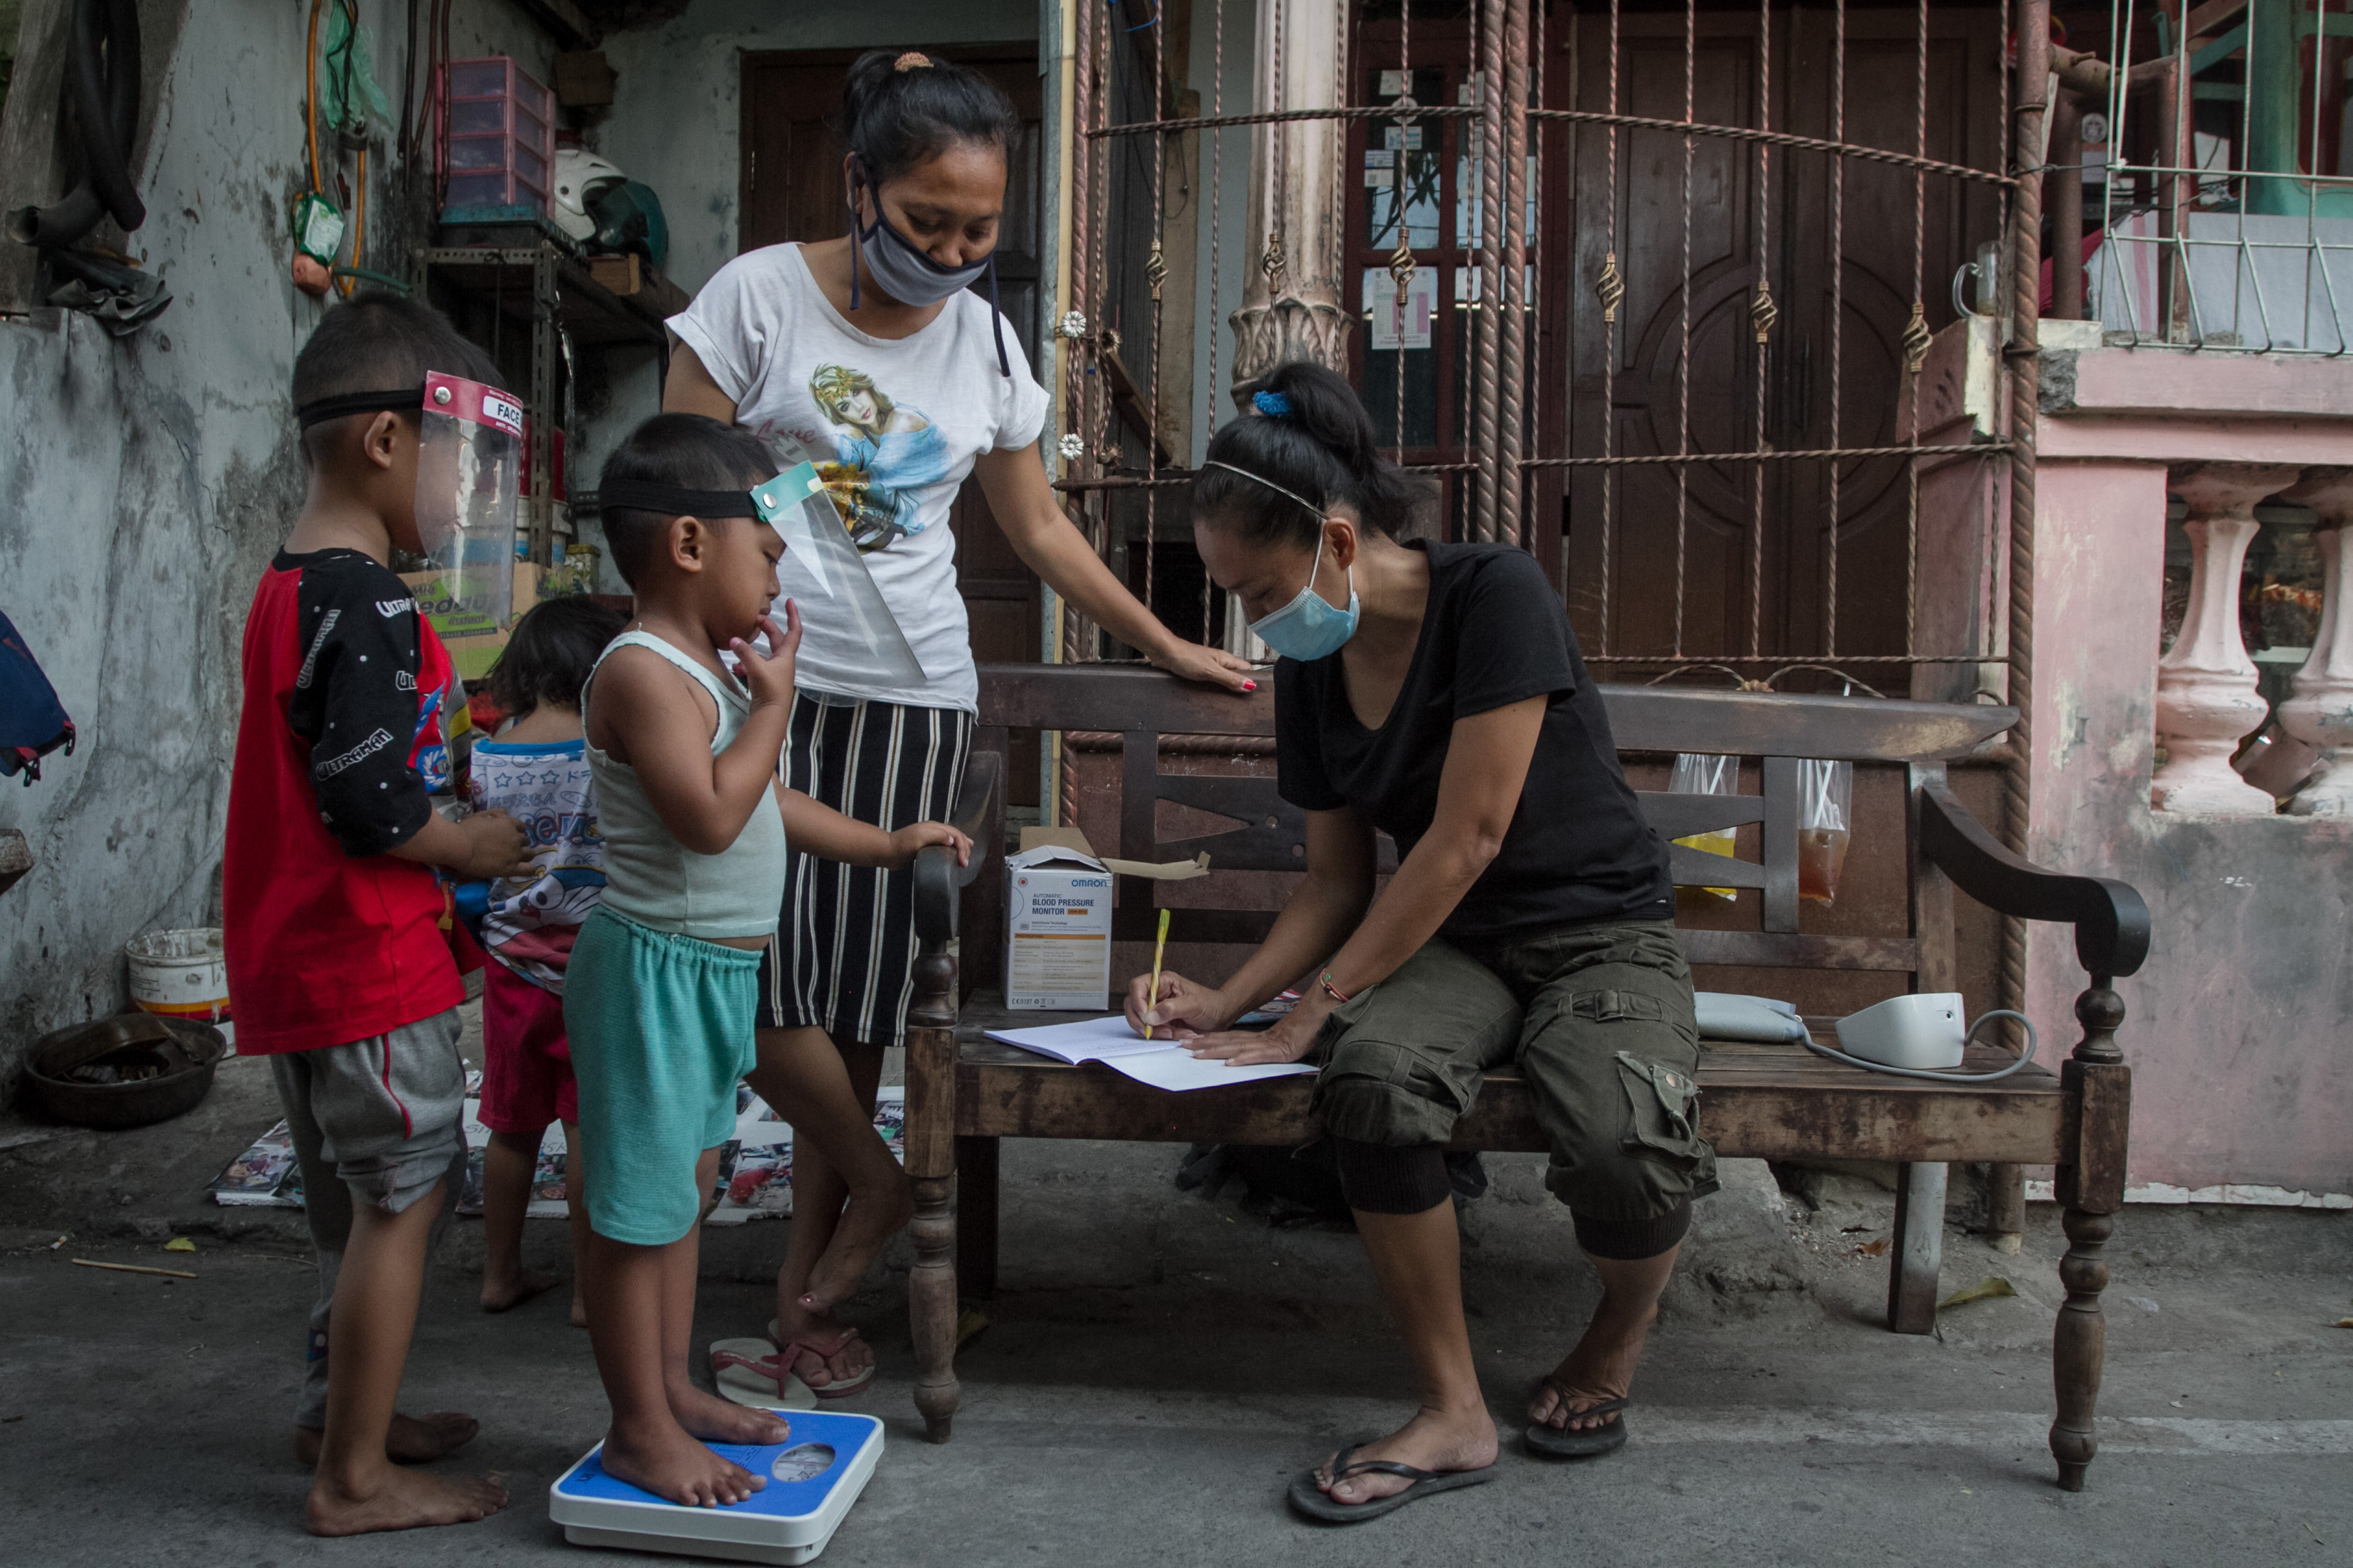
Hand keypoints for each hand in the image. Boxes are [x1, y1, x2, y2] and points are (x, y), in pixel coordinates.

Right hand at [457, 809, 535, 879]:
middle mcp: (515, 838)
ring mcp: (515, 853)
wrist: (459, 847)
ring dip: (525, 855)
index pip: (521, 827)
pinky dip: (529, 870)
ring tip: (516, 859)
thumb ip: (495, 813)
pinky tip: (525, 870)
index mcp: (509, 824)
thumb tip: (505, 812)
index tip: (509, 836)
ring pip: (530, 854)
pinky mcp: (511, 868)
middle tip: (508, 849)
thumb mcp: (480, 816)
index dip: (516, 832)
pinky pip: (529, 870)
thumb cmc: (466, 830)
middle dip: (519, 843)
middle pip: (525, 841)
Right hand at [731, 603, 801, 710]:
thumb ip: (744, 653)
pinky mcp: (766, 682)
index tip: (790, 601)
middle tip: (755, 619)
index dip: (793, 615)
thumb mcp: (756, 668)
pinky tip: (735, 668)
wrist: (771, 715)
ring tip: (738, 645)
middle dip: (766, 628)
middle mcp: (782, 662)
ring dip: (751, 649)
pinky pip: (755, 668)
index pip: (794, 630)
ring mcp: (774, 673)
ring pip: (763, 654)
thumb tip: (733, 640)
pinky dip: (746, 665)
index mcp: (785, 655)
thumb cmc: (769, 690)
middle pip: (776, 639)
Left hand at [889, 820, 971, 867]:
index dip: (963, 847)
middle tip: (966, 862)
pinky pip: (944, 848)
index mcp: (935, 827)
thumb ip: (936, 836)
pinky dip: (952, 851)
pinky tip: (954, 855)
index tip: (963, 862)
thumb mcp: (919, 838)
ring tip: (967, 855)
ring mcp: (930, 839)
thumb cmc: (903, 844)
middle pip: (956, 836)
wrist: (887, 852)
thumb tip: (952, 840)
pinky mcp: (926, 847)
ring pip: (952, 841)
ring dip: (961, 848)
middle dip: (964, 848)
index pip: (956, 834)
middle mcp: (935, 831)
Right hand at [1122, 968, 1233, 1040]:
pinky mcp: (1160, 1022)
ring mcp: (1156, 1009)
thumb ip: (1171, 1008)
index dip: (1137, 1000)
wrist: (1220, 1017)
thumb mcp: (1193, 1004)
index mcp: (1163, 982)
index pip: (1138, 986)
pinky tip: (1176, 1035)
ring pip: (1140, 1020)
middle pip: (1132, 1004)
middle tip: (1152, 1031)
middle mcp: (1156, 994)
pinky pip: (1151, 1030)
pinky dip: (1160, 1036)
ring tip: (1172, 1033)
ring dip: (1153, 1031)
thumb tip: (1150, 1015)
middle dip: (1141, 1020)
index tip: (1145, 1015)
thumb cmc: (1210, 1004)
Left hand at [1148, 640, 1259, 693]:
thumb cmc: (1185, 657)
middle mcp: (1219, 663)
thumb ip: (1230, 679)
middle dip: (1239, 687)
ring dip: (1225, 690)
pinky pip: (1211, 682)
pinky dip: (1213, 690)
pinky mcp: (1199, 672)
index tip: (1253, 693)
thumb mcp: (1211, 671)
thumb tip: (1249, 685)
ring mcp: (1209, 667)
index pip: (1247, 669)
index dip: (1251, 680)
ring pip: (1224, 680)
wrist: (1164, 653)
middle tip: (1240, 701)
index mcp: (1226, 659)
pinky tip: (1211, 696)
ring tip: (1228, 701)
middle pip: (1236, 676)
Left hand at [1183, 1000, 1328, 1067]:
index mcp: (1256, 1039)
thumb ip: (1263, 1048)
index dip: (1207, 1040)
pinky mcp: (1280, 1051)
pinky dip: (1243, 1059)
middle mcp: (1258, 1040)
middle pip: (1226, 1042)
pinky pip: (1258, 1056)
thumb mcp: (1278, 1043)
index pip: (1227, 1039)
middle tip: (1183, 1045)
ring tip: (1197, 1054)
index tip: (1189, 1041)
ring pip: (1237, 1048)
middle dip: (1203, 1044)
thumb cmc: (1303, 1033)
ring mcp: (1268, 1045)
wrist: (1322, 1022)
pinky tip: (1230, 1063)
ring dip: (1215, 1051)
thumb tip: (1241, 1055)